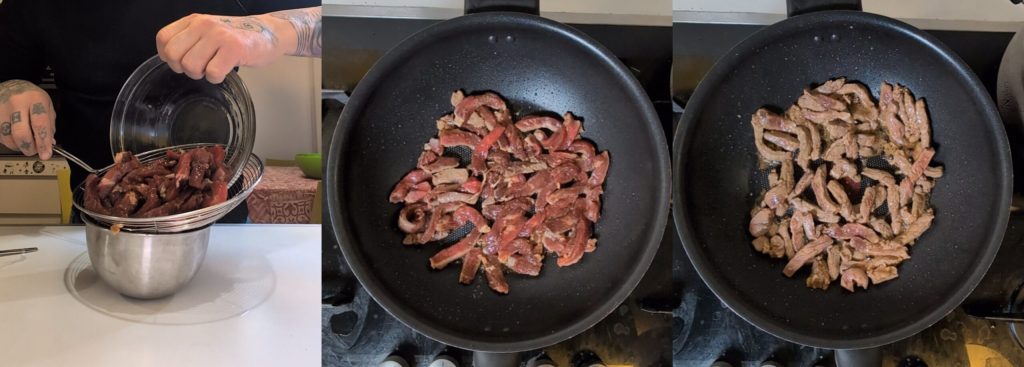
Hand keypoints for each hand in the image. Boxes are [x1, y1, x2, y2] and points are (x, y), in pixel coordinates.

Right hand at [0, 80, 54, 158]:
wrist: (10, 85)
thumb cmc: (30, 96)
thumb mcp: (46, 104)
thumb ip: (49, 124)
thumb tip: (49, 144)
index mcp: (35, 99)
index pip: (40, 124)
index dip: (43, 142)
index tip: (46, 154)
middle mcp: (17, 103)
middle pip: (21, 133)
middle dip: (29, 147)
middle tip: (33, 151)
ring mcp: (1, 108)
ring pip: (7, 137)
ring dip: (17, 146)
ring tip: (24, 143)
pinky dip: (8, 141)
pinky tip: (13, 137)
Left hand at [155, 13, 291, 83]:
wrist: (268, 33)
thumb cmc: (237, 37)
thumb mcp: (208, 30)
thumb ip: (189, 39)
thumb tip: (170, 58)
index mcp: (194, 20)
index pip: (163, 38)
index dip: (168, 56)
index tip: (181, 61)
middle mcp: (203, 25)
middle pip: (173, 55)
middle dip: (184, 68)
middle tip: (200, 67)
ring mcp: (219, 35)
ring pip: (191, 66)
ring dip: (201, 74)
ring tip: (214, 67)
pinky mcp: (234, 48)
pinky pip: (212, 73)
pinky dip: (216, 78)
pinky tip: (224, 71)